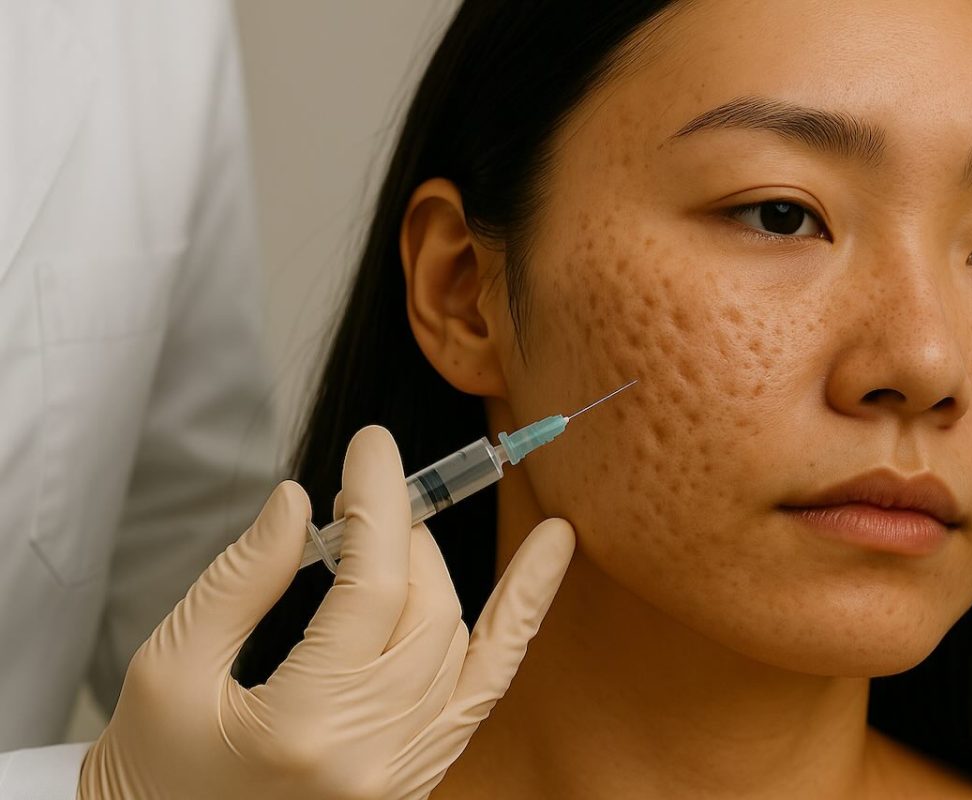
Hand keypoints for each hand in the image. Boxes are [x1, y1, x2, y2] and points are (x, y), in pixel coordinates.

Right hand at [78, 425, 574, 798]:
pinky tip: (554, 548)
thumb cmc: (150, 772)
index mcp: (304, 727)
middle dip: (397, 536)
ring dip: (431, 572)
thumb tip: (298, 499)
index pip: (372, 584)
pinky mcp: (423, 775)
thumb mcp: (168, 669)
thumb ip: (240, 579)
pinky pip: (490, 682)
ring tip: (392, 539)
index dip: (378, 499)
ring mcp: (409, 773)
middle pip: (424, 607)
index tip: (373, 446)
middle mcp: (375, 756)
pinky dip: (522, 611)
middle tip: (357, 503)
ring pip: (457, 637)